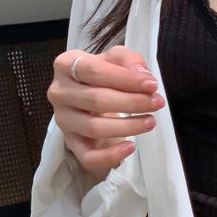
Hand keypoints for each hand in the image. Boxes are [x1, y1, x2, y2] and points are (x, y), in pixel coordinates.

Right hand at [48, 45, 165, 183]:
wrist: (90, 99)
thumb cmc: (102, 77)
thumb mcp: (115, 60)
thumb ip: (129, 60)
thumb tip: (142, 75)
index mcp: (65, 65)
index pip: (94, 71)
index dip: (125, 79)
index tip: (151, 85)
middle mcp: (59, 93)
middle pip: (96, 100)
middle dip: (132, 102)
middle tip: (156, 103)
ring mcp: (63, 120)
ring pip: (94, 128)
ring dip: (128, 126)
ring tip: (150, 121)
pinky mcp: (71, 143)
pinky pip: (88, 157)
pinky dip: (111, 155)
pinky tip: (130, 147)